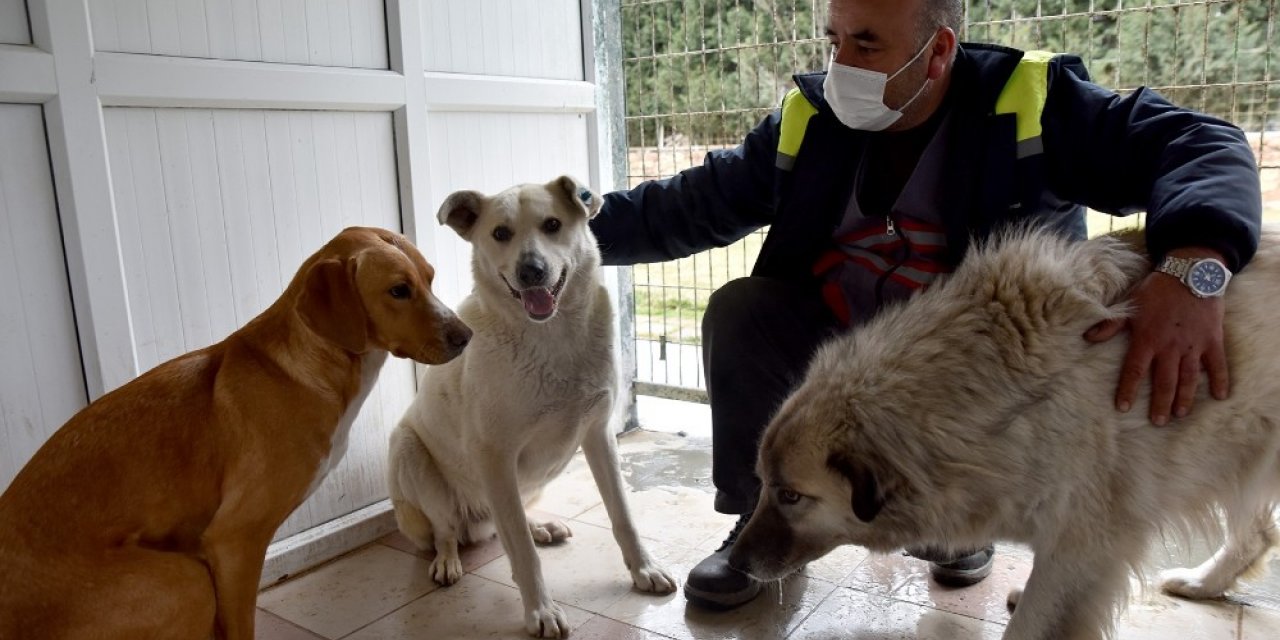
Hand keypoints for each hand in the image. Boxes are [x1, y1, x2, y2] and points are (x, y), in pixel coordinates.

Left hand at [1084, 250, 1228, 425]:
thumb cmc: (1156, 290)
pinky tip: (1220, 396)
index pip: (1134, 371)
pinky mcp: (1212, 340)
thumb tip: (1087, 337)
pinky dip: (1219, 380)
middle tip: (1157, 422)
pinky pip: (1217, 365)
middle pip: (1163, 381)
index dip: (1128, 390)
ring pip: (1188, 378)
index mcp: (1146, 339)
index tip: (1123, 408)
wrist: (1191, 273)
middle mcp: (1169, 347)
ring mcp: (1193, 345)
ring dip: (1184, 398)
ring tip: (1179, 414)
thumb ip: (1110, 324)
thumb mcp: (1129, 305)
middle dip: (1159, 403)